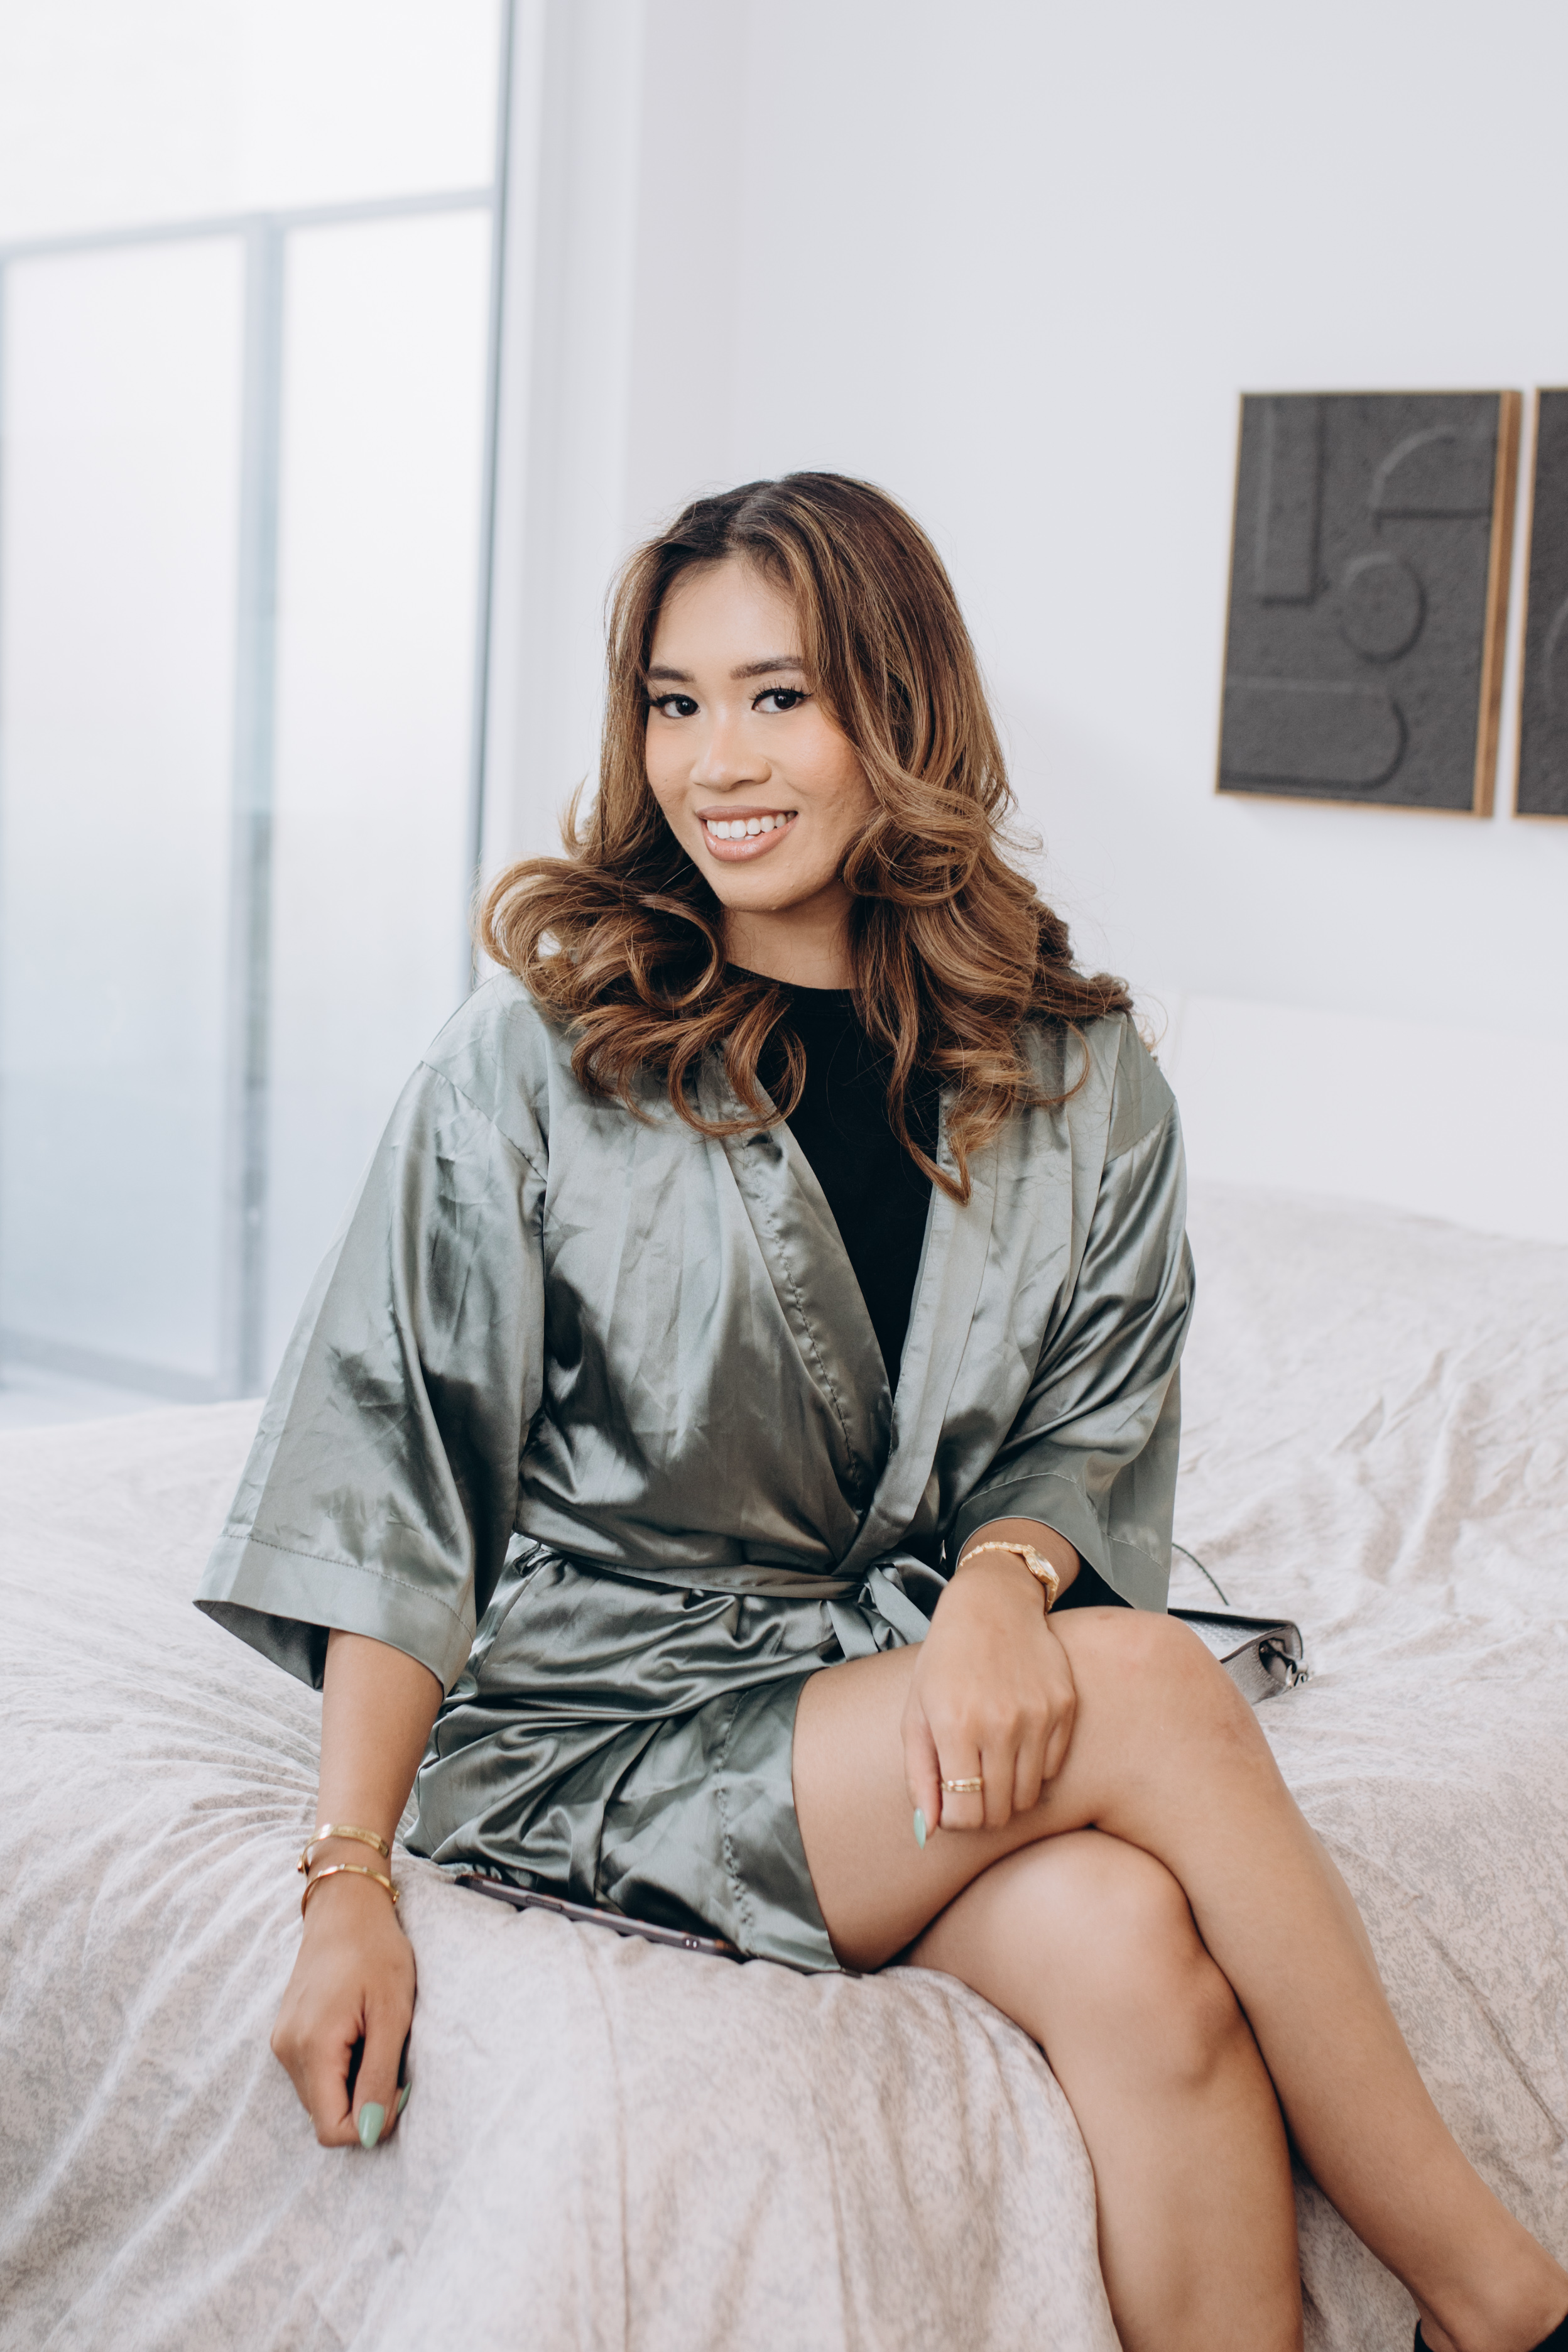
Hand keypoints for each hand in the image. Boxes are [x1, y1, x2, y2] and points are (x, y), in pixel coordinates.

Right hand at [271, 1869, 414, 2147]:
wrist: (345, 1908)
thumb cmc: (376, 1952)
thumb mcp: (392, 2013)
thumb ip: (379, 2076)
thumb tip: (372, 2133)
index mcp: (311, 2048)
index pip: (332, 2130)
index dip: (371, 2124)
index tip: (398, 2086)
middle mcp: (287, 2052)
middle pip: (325, 2115)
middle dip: (363, 2102)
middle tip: (392, 2056)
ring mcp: (282, 2042)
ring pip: (320, 2096)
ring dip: (353, 2083)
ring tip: (374, 2036)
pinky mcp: (286, 2034)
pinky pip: (314, 2075)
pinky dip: (341, 2067)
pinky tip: (358, 2030)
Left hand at [901, 1553, 1077, 1833]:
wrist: (992, 1604)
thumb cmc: (945, 1661)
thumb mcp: (915, 1713)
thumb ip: (919, 1775)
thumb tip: (930, 1831)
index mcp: (955, 1726)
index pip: (965, 1816)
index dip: (956, 1820)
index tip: (952, 1805)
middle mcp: (1000, 1724)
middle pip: (999, 1812)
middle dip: (982, 1811)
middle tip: (973, 1787)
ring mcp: (1038, 1716)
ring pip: (1029, 1797)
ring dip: (1009, 1793)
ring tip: (993, 1764)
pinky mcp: (1064, 1708)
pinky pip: (1053, 1769)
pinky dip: (1035, 1767)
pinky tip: (1017, 1740)